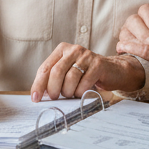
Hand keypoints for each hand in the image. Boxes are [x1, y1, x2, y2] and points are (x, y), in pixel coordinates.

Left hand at [29, 44, 145, 101]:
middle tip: (56, 97)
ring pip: (70, 78)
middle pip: (56, 72)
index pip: (45, 68)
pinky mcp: (98, 64)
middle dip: (53, 89)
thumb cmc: (86, 74)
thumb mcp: (68, 73)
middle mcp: (74, 50)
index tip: (35, 98)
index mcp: (62, 50)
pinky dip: (81, 92)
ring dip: (68, 92)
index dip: (38, 84)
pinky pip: (84, 82)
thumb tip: (37, 94)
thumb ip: (53, 79)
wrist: (113, 71)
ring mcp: (87, 56)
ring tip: (71, 94)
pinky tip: (82, 92)